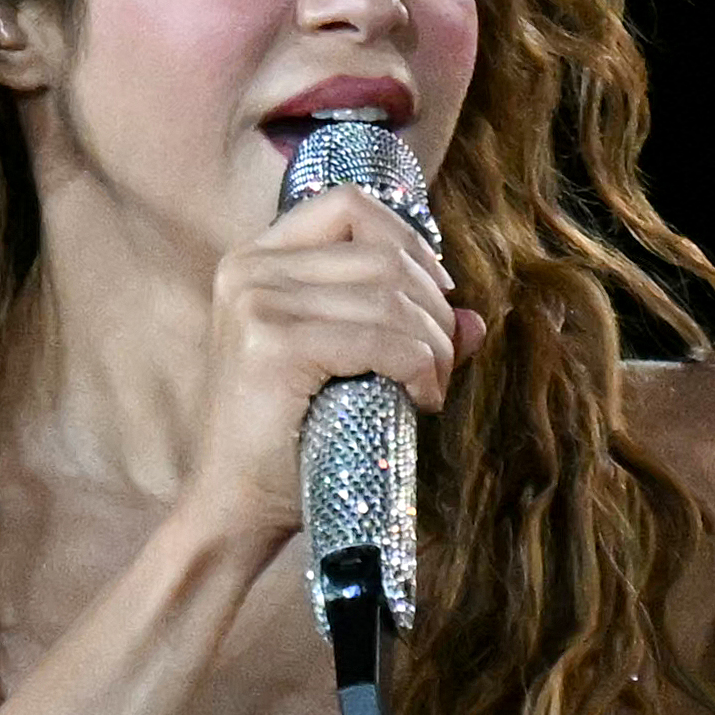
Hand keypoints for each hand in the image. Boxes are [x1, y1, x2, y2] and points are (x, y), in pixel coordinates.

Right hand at [179, 187, 485, 545]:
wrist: (239, 507)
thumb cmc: (293, 440)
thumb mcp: (350, 368)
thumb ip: (406, 332)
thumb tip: (474, 319)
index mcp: (256, 259)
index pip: (349, 206)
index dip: (409, 242)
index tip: (436, 296)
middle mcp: (248, 269)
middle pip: (382, 254)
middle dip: (434, 309)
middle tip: (442, 366)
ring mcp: (255, 303)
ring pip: (390, 296)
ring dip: (434, 346)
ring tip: (431, 389)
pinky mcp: (272, 345)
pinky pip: (382, 339)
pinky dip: (419, 368)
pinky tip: (421, 401)